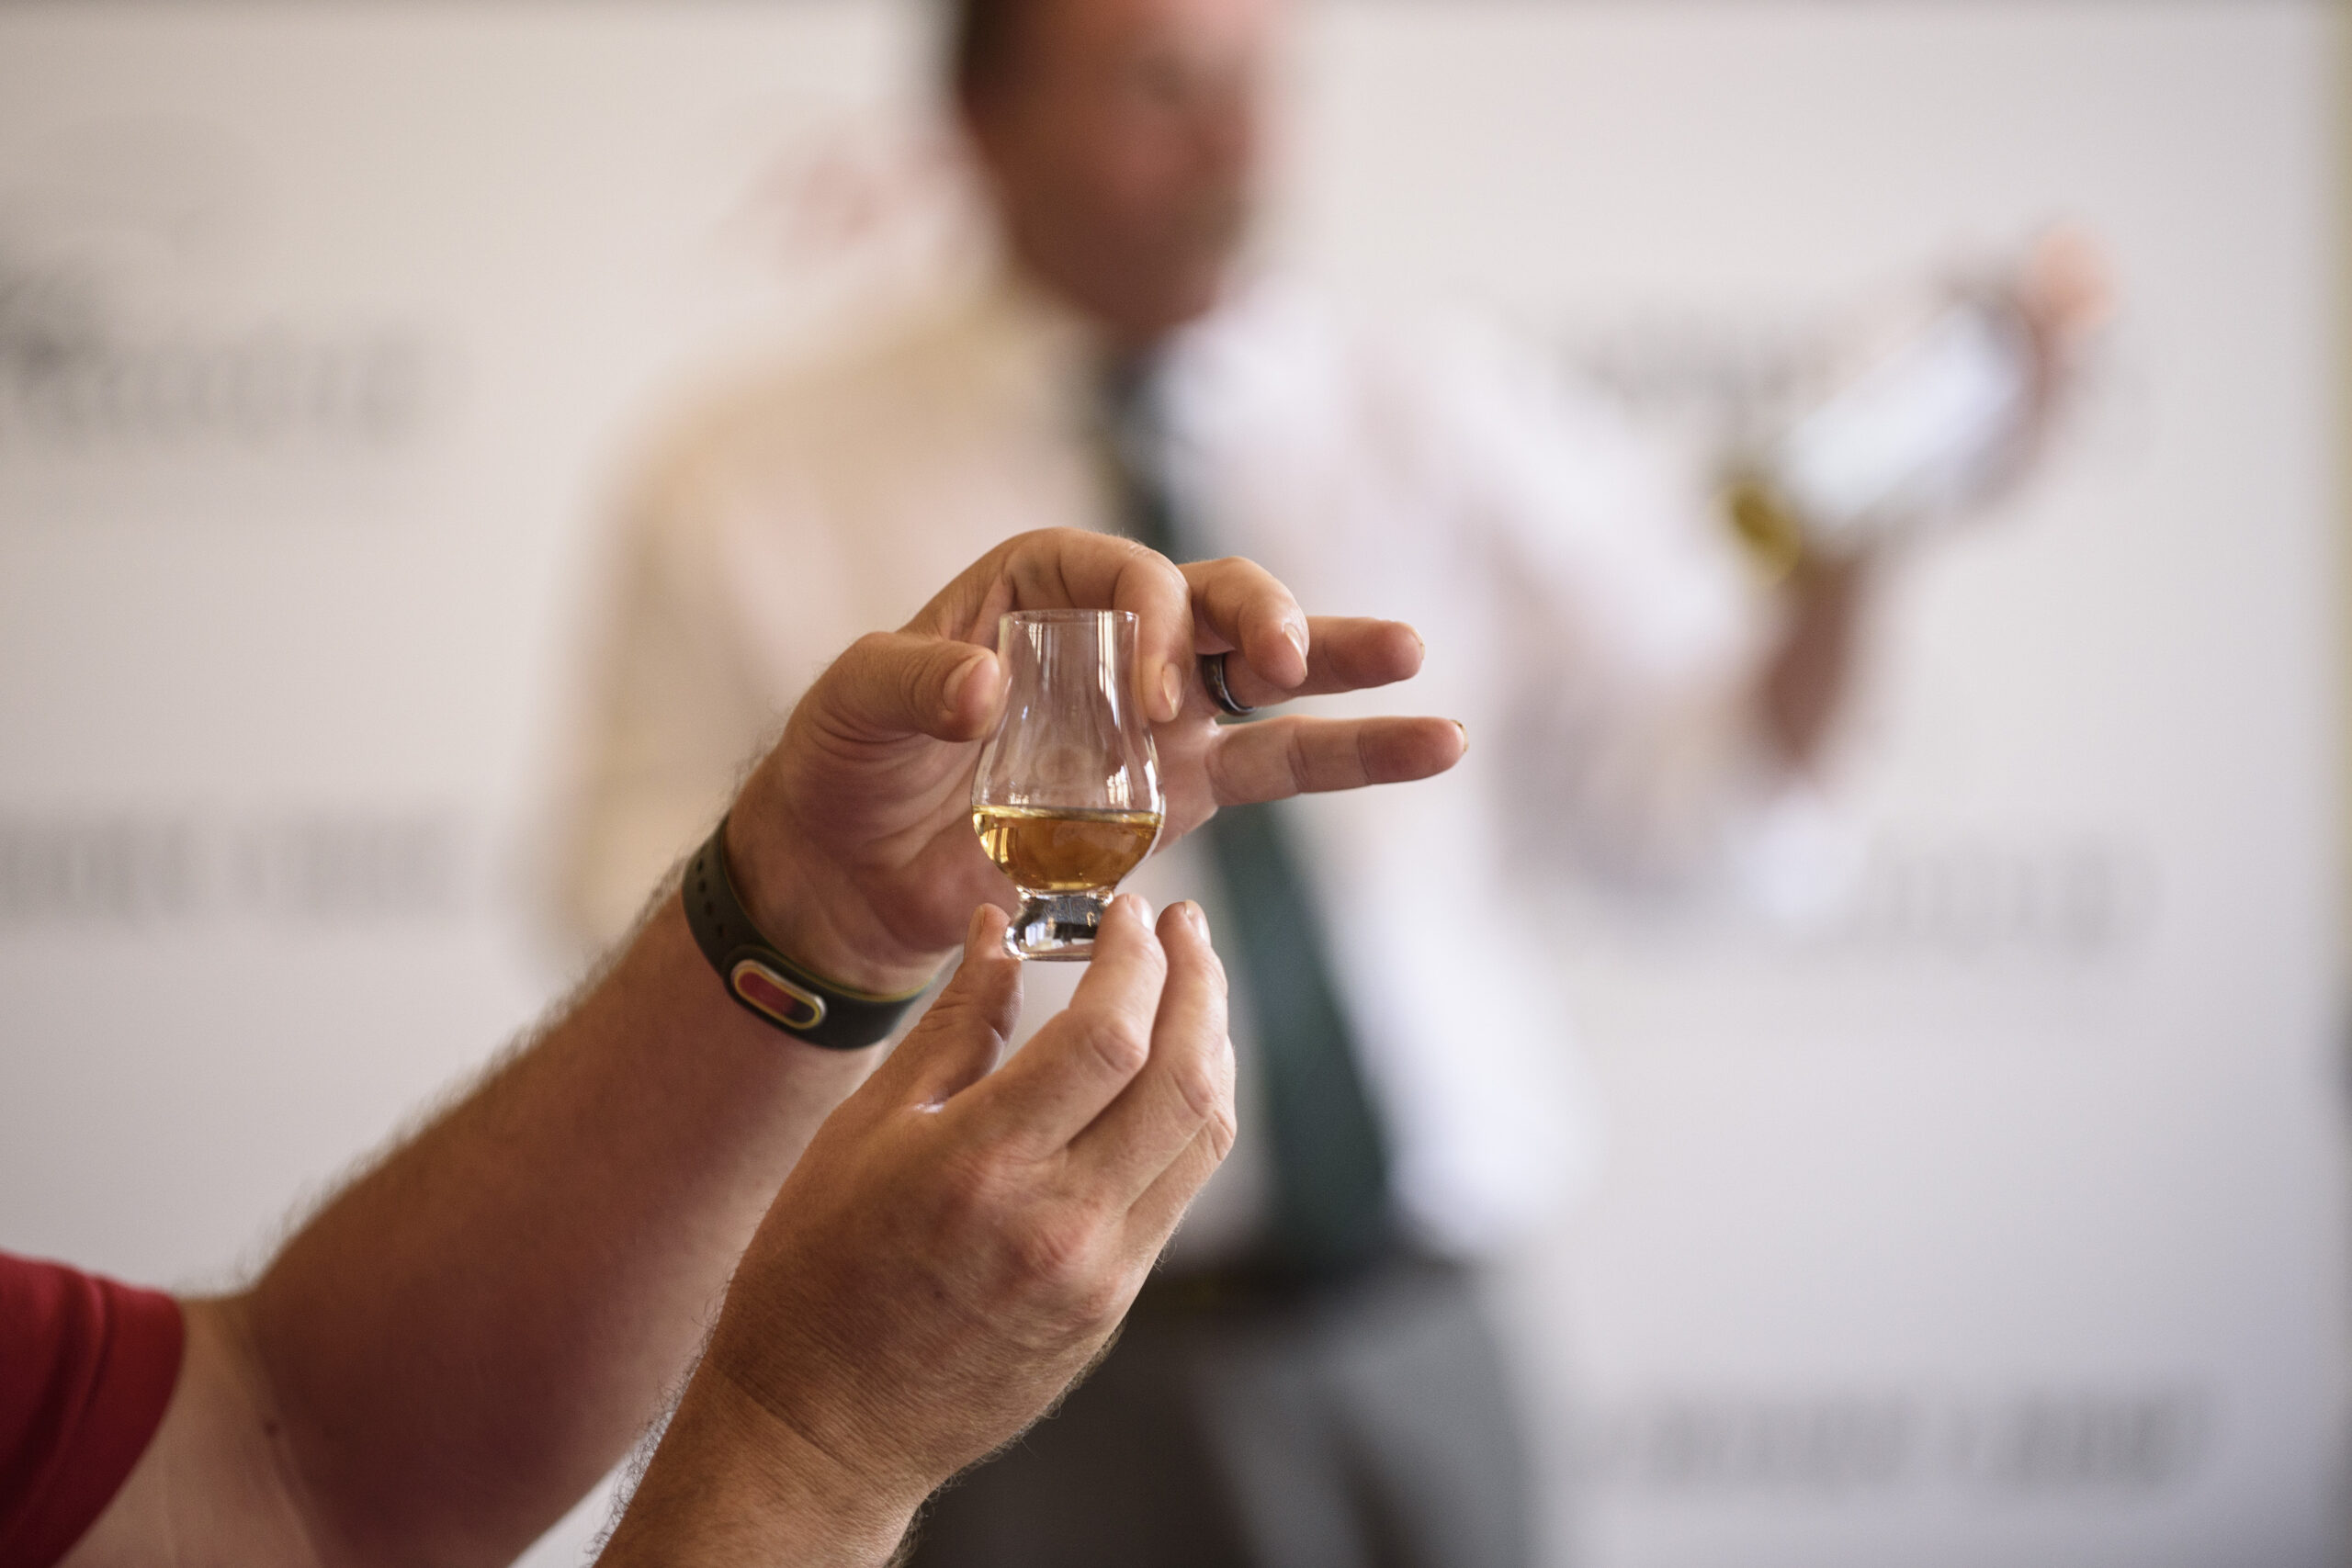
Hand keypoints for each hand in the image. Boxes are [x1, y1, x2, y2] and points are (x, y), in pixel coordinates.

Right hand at [597, 895, 1233, 1564]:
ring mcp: (1099, 1274)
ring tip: (1191, 983)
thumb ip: (954, 1026)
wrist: (822, 1429)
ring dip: (1211, 1043)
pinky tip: (1168, 1070)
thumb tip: (999, 931)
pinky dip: (1189, 1113)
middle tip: (1186, 925)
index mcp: (981, 1167)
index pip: (1106, 1036)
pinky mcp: (1113, 1306)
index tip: (1129, 911)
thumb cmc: (815, 1275)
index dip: (1134, 958)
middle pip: (1183, 1077)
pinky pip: (1179, 1188)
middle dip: (1199, 982)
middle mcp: (1058, 1223)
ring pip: (1203, 1134)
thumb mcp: (864, 1130)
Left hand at [728, 527, 1463, 992]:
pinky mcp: (1181, 790)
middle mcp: (1117, 635)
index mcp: (1041, 587)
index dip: (1158, 620)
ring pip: (1269, 676)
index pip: (1129, 576)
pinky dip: (1351, 752)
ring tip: (1414, 657)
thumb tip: (985, 685)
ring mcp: (1160, 713)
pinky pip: (1279, 762)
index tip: (1151, 700)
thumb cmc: (845, 765)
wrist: (852, 869)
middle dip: (1264, 619)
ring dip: (1337, 664)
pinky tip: (1431, 741)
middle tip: (1282, 660)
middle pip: (1219, 601)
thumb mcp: (852, 706)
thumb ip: (909, 684)